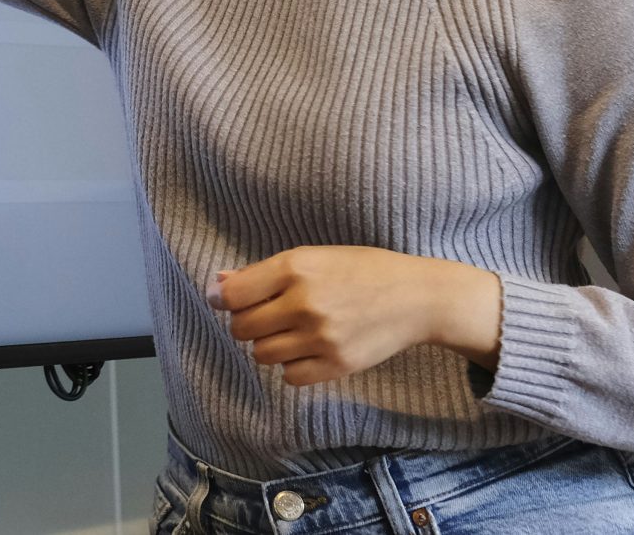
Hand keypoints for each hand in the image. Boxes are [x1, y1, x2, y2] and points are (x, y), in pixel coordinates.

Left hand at [209, 248, 501, 387]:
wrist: (416, 297)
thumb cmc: (360, 270)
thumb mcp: (312, 257)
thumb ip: (263, 273)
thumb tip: (217, 286)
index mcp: (295, 267)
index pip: (233, 295)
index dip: (225, 299)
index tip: (229, 301)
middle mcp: (304, 303)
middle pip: (243, 328)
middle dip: (248, 323)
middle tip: (267, 316)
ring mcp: (321, 337)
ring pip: (262, 355)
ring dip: (268, 345)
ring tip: (289, 332)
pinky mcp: (337, 365)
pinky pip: (290, 376)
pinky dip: (292, 366)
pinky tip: (307, 349)